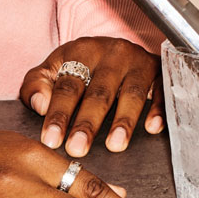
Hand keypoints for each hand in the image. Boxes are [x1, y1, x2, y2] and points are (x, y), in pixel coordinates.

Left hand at [20, 37, 163, 157]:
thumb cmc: (79, 66)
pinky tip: (152, 127)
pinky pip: (162, 89)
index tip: (51, 140)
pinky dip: (158, 108)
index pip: (69, 85)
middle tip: (78, 149)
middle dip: (88, 122)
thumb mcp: (53, 68)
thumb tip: (39, 105)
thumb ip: (36, 85)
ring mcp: (138, 61)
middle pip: (100, 91)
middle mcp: (113, 53)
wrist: (116, 48)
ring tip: (115, 145)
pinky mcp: (159, 70)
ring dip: (124, 120)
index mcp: (82, 51)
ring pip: (132, 92)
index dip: (59, 113)